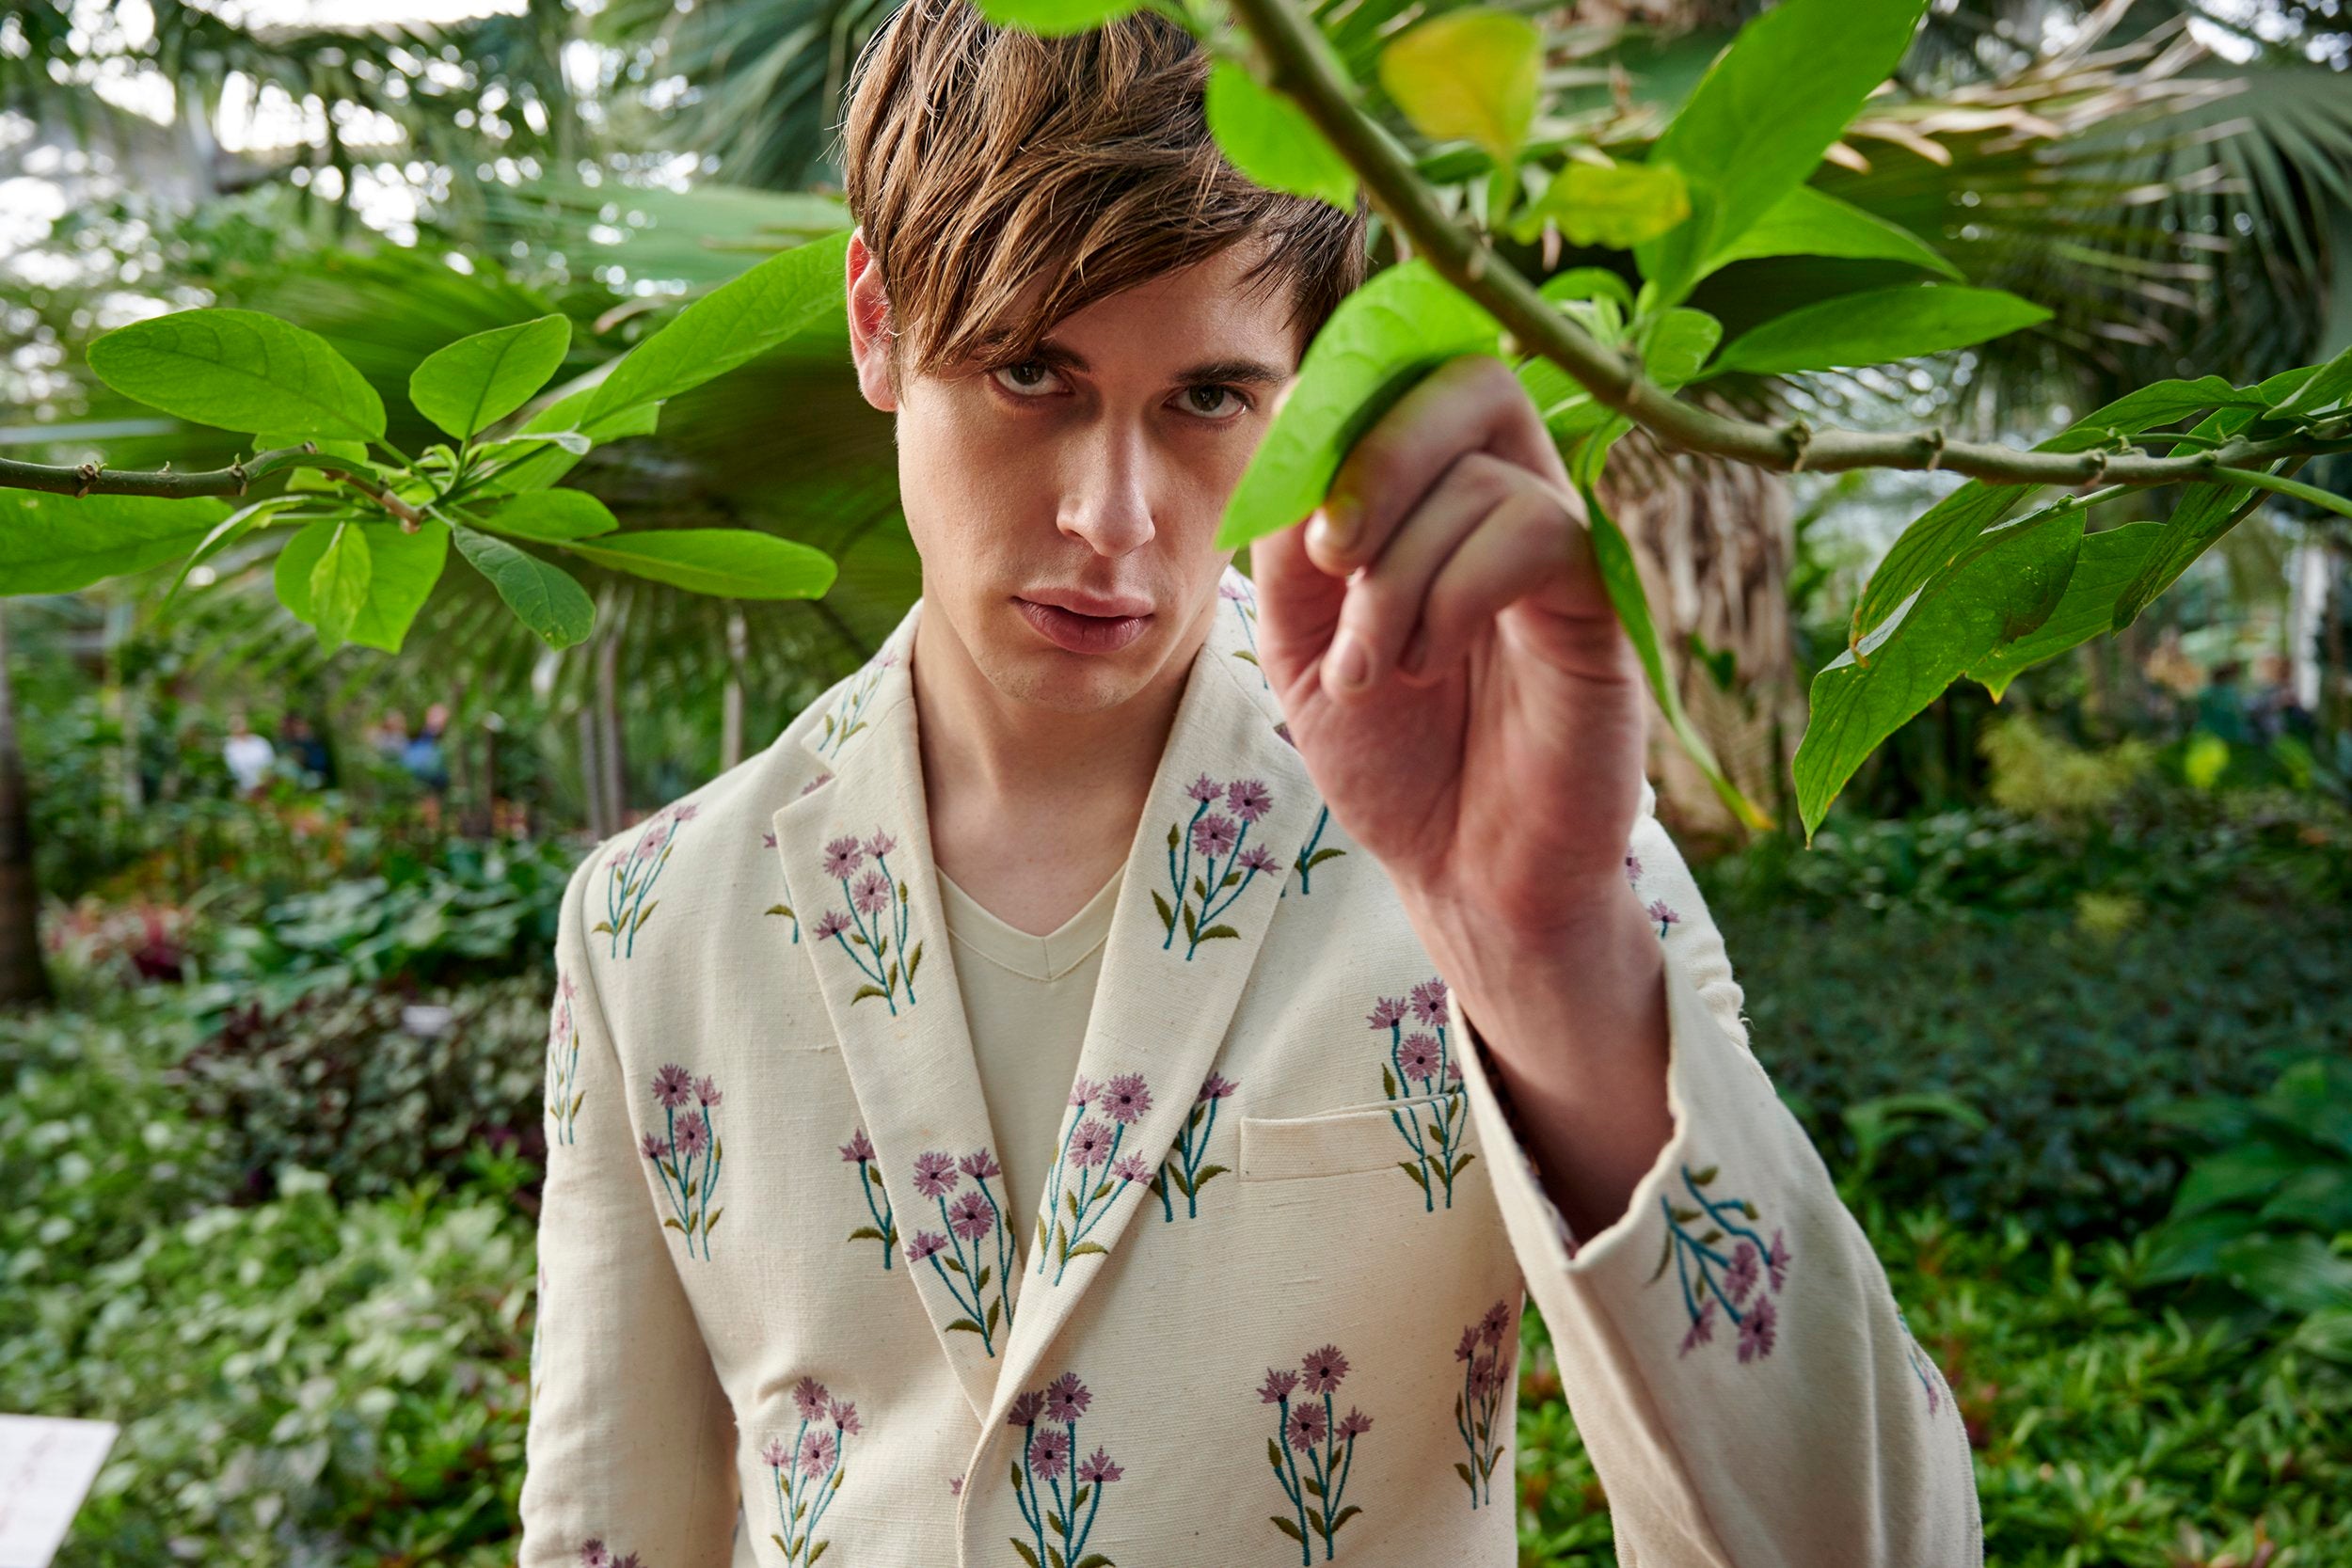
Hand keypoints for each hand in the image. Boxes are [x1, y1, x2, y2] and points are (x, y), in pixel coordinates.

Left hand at [1247, 351, 1648, 941]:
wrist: (1461, 875)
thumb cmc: (1391, 757)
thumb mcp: (1300, 642)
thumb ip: (1289, 540)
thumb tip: (1293, 423)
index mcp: (1434, 498)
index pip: (1409, 379)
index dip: (1345, 408)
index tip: (1297, 510)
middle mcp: (1509, 503)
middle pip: (1470, 382)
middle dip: (1378, 455)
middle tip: (1330, 557)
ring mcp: (1561, 551)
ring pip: (1482, 477)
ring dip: (1396, 577)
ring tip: (1372, 671)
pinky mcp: (1601, 606)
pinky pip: (1538, 531)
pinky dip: (1454, 594)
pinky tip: (1428, 665)